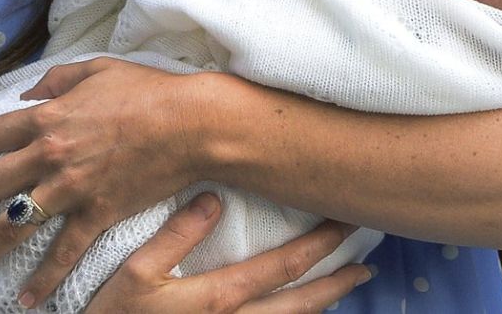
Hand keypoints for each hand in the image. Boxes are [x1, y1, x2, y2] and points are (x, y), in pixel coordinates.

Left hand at [0, 57, 217, 307]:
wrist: (191, 124)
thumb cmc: (150, 92)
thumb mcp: (100, 70)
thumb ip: (59, 79)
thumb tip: (29, 93)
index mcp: (48, 118)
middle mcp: (50, 155)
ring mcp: (72, 188)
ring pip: (14, 222)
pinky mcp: (98, 212)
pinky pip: (64, 250)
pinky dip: (44, 277)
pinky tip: (28, 297)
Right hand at [86, 193, 371, 312]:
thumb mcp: (136, 272)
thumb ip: (176, 235)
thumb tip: (214, 199)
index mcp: (220, 297)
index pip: (284, 266)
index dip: (319, 245)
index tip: (343, 224)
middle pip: (303, 303)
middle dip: (337, 281)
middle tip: (366, 263)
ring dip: (325, 305)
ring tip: (347, 286)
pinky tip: (307, 313)